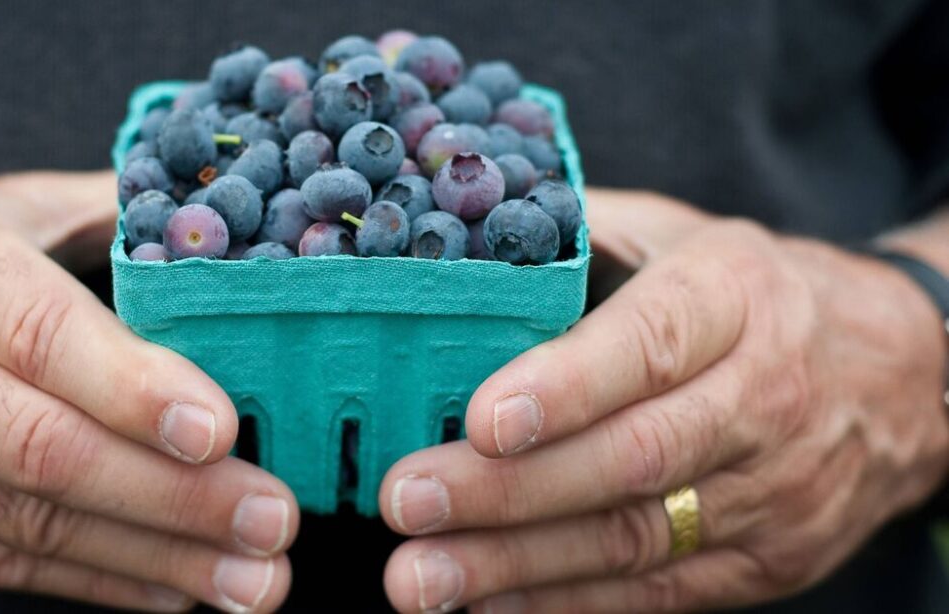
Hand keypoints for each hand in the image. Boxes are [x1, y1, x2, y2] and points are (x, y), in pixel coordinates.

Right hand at [0, 172, 295, 612]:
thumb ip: (104, 211)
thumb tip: (221, 220)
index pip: (41, 337)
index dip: (133, 389)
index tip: (221, 428)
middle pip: (47, 451)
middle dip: (173, 497)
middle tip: (272, 519)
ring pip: (37, 524)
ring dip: (158, 559)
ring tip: (254, 580)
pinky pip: (8, 565)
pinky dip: (103, 584)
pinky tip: (180, 593)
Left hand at [378, 189, 948, 612]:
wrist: (903, 374)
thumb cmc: (758, 294)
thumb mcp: (687, 236)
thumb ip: (585, 229)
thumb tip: (466, 222)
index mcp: (734, 298)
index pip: (650, 344)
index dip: (567, 385)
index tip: (481, 417)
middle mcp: (761, 397)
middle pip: (631, 456)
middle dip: (508, 488)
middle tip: (408, 500)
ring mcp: (772, 491)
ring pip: (635, 537)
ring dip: (518, 563)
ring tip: (421, 576)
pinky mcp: (768, 560)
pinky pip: (658, 593)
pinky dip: (567, 603)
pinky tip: (487, 603)